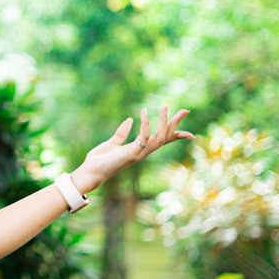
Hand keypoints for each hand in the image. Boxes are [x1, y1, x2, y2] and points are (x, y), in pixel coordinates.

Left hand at [70, 105, 193, 193]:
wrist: (89, 171)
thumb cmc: (100, 160)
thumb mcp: (113, 143)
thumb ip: (121, 133)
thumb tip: (129, 120)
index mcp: (140, 149)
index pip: (162, 141)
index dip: (175, 134)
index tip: (189, 130)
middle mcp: (142, 152)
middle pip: (166, 137)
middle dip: (176, 124)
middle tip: (185, 110)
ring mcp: (139, 153)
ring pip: (160, 138)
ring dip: (164, 122)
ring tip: (164, 106)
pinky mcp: (132, 153)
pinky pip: (144, 137)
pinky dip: (145, 124)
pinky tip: (143, 112)